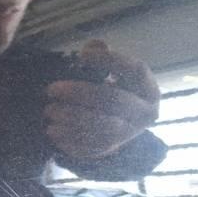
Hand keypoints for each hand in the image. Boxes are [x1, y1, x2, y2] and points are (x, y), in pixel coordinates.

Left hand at [43, 39, 159, 158]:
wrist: (114, 124)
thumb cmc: (110, 91)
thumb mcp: (110, 72)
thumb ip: (101, 56)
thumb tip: (93, 46)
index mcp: (148, 89)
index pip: (136, 69)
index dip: (111, 60)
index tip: (82, 55)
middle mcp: (145, 113)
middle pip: (116, 101)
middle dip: (81, 93)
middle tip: (52, 89)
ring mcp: (130, 134)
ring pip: (104, 128)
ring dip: (73, 119)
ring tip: (49, 111)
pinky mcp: (112, 150)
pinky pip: (92, 148)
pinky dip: (71, 140)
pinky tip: (53, 131)